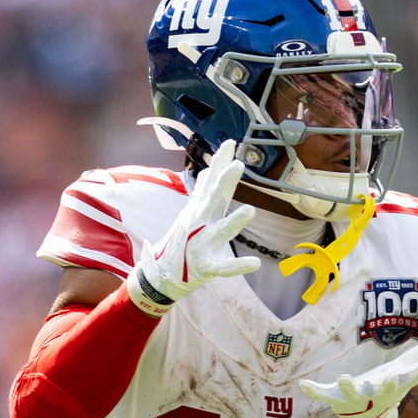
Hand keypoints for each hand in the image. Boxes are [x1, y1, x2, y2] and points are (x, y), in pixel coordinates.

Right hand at [125, 139, 260, 315]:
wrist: (162, 275)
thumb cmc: (181, 242)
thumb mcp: (190, 215)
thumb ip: (201, 194)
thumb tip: (207, 173)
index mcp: (201, 211)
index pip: (212, 182)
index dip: (220, 162)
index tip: (230, 142)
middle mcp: (201, 224)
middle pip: (214, 200)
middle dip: (225, 182)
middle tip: (238, 164)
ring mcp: (202, 245)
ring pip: (221, 232)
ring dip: (235, 222)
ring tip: (251, 211)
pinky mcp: (206, 267)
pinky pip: (224, 267)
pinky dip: (238, 266)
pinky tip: (255, 263)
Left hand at [299, 335, 417, 417]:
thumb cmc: (387, 390)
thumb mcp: (407, 374)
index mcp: (392, 388)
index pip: (408, 380)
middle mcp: (374, 395)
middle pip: (380, 391)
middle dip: (386, 386)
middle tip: (390, 378)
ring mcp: (352, 398)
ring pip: (348, 394)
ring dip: (346, 387)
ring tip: (344, 377)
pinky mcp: (333, 398)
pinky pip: (321, 394)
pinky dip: (314, 390)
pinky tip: (304, 384)